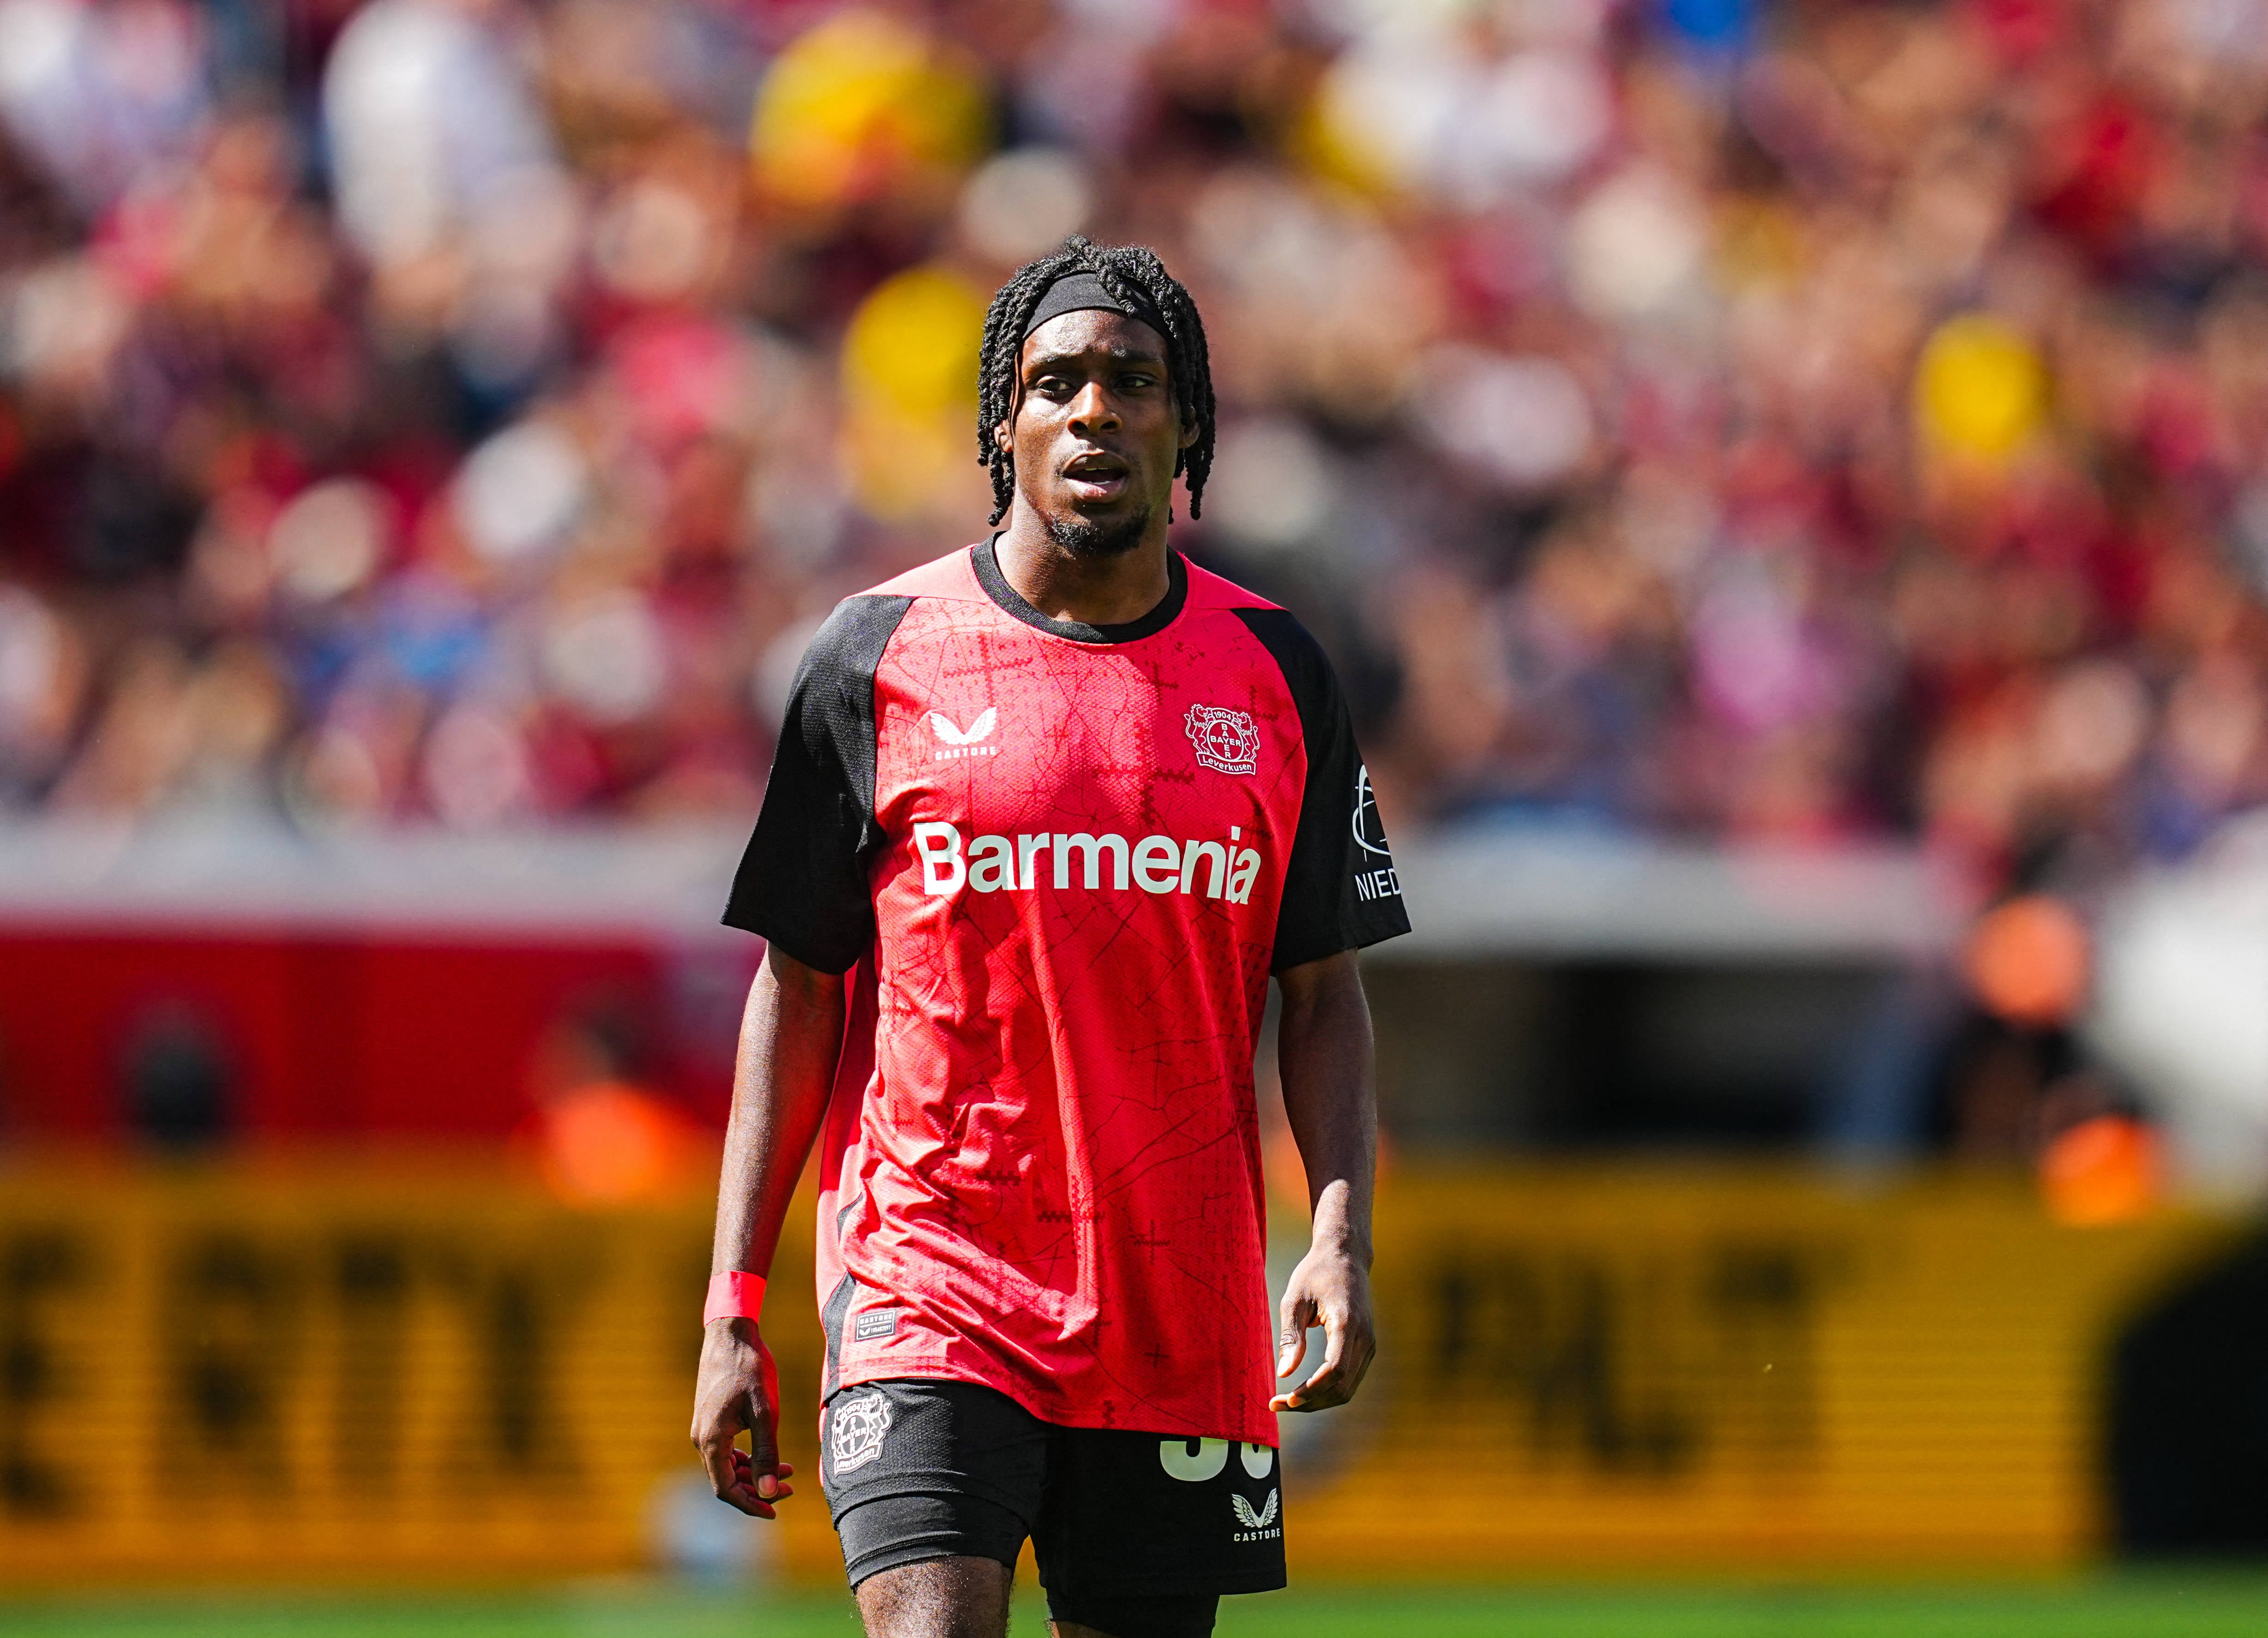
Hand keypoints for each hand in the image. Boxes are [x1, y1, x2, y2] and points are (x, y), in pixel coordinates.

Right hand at [690, 1317, 794, 1516]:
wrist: (731, 1334)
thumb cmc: (750, 1369)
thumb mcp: (765, 1411)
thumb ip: (766, 1453)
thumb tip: (769, 1492)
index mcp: (710, 1440)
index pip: (725, 1489)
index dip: (750, 1504)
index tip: (775, 1512)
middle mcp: (700, 1439)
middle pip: (726, 1481)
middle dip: (757, 1490)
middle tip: (790, 1491)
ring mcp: (703, 1429)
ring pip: (726, 1466)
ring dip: (754, 1474)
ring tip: (787, 1472)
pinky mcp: (710, 1419)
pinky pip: (725, 1451)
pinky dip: (747, 1459)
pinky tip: (770, 1456)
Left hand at [1268, 1245, 1374, 1412]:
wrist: (1346, 1256)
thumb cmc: (1315, 1273)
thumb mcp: (1295, 1299)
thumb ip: (1291, 1337)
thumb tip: (1284, 1373)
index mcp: (1347, 1323)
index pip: (1335, 1370)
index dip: (1311, 1390)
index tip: (1285, 1399)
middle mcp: (1364, 1337)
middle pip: (1342, 1386)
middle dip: (1310, 1402)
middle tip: (1279, 1405)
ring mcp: (1369, 1343)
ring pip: (1348, 1388)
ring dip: (1319, 1401)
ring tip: (1288, 1401)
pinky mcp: (1366, 1346)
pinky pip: (1350, 1379)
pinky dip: (1328, 1390)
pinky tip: (1305, 1390)